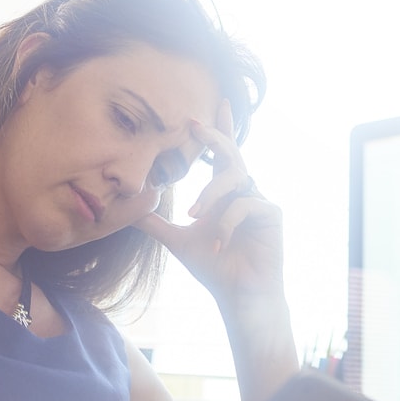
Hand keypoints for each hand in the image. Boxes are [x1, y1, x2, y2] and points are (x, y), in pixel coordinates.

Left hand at [133, 100, 284, 305]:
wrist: (239, 296)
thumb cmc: (215, 268)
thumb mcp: (177, 240)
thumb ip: (156, 223)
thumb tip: (127, 211)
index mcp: (226, 194)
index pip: (222, 155)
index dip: (220, 129)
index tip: (215, 104)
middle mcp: (245, 192)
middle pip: (232, 154)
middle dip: (213, 137)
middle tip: (193, 124)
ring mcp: (261, 201)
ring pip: (235, 177)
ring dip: (211, 194)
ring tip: (195, 215)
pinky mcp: (272, 214)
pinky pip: (246, 204)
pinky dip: (227, 222)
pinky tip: (218, 243)